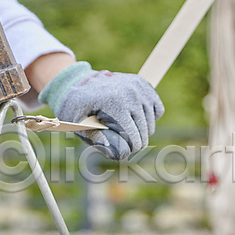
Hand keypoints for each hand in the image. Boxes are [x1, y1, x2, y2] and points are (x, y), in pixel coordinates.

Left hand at [38, 62, 163, 159]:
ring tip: (126, 129)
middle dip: (135, 142)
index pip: (133, 137)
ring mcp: (138, 87)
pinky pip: (158, 110)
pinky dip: (149, 117)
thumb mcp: (77, 124)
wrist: (78, 82)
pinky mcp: (144, 84)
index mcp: (114, 103)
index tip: (121, 150)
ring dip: (142, 132)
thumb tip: (121, 153)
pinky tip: (134, 116)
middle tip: (123, 142)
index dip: (128, 149)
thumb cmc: (76, 108)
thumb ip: (96, 139)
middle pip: (144, 132)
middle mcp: (130, 93)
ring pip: (151, 123)